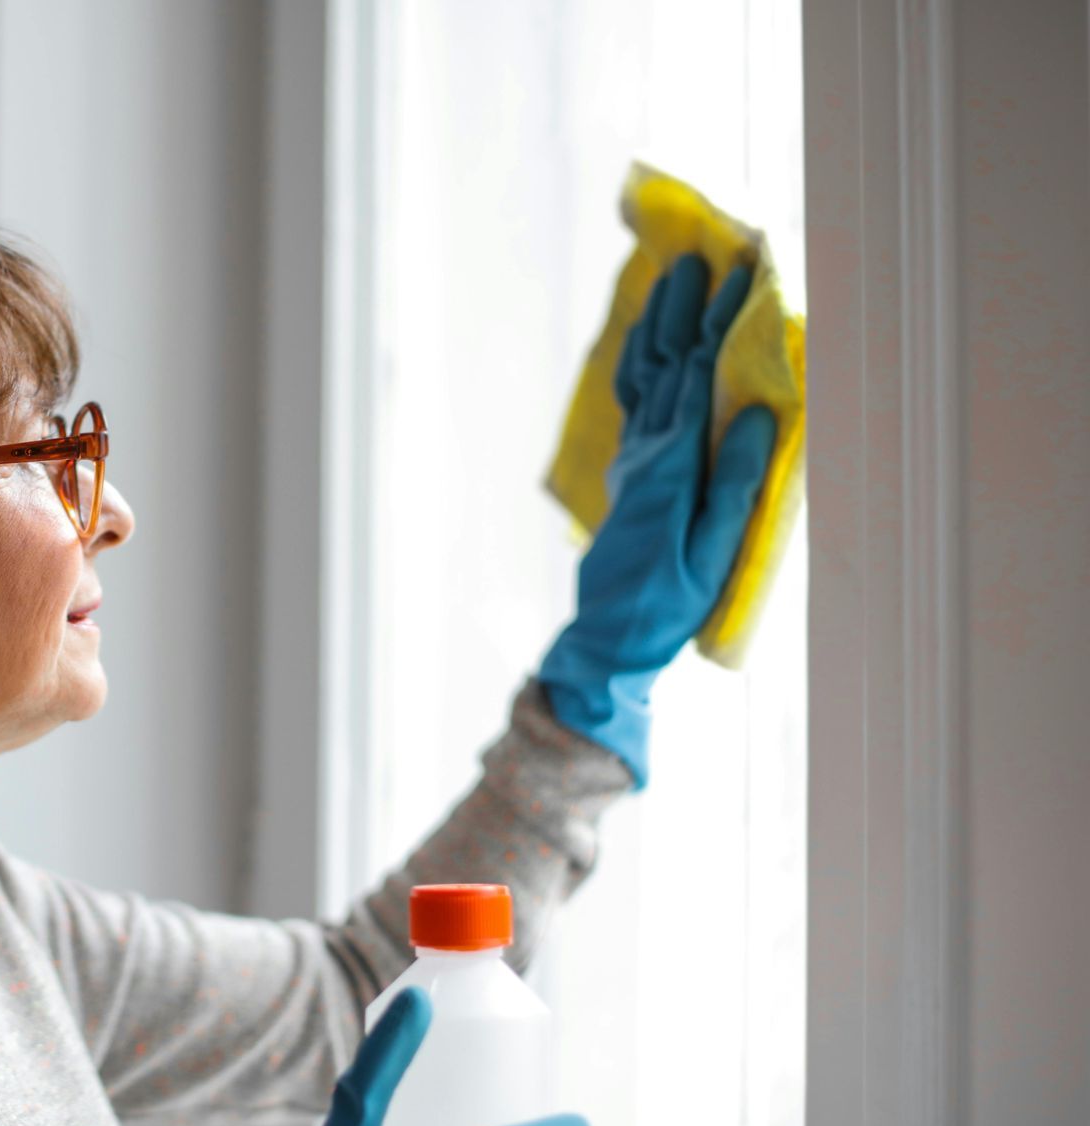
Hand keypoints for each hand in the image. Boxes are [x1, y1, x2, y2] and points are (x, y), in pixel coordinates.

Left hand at [538, 253, 777, 787]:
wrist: (609, 634)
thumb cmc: (670, 602)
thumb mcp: (714, 550)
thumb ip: (734, 483)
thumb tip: (753, 413)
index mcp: (672, 464)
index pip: (697, 376)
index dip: (718, 323)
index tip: (742, 275)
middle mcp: (646, 451)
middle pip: (663, 363)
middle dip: (683, 307)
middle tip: (702, 255)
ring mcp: (633, 459)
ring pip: (642, 376)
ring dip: (656, 325)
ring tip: (670, 280)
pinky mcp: (629, 472)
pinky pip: (633, 400)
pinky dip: (641, 360)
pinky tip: (646, 343)